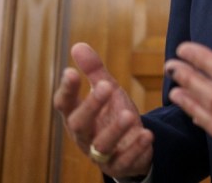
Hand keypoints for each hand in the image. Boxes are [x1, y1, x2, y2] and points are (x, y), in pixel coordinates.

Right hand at [53, 43, 152, 177]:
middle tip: (107, 87)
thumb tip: (78, 45)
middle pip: (79, 124)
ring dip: (115, 130)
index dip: (66, 89)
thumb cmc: (112, 114)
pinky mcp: (120, 165)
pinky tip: (146, 135)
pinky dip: (136, 149)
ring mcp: (101, 154)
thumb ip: (94, 70)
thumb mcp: (106, 90)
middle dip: (92, 106)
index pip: (64, 104)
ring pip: (102, 145)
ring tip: (129, 114)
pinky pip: (124, 161)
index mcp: (77, 116)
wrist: (129, 146)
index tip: (71, 71)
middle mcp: (84, 136)